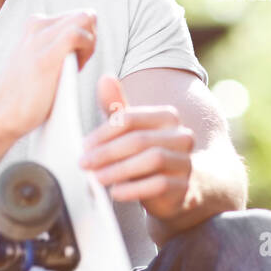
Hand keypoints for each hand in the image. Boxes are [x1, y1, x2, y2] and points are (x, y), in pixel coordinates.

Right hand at [0, 10, 97, 139]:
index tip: (76, 58)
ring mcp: (40, 38)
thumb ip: (59, 45)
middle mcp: (38, 25)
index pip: (80, 17)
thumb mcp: (41, 59)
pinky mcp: (45, 57)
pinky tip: (76, 68)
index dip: (87, 36)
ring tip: (74, 68)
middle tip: (77, 64)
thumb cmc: (25, 94)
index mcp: (37, 25)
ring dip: (90, 44)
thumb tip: (91, 38)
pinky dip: (86, 49)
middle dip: (91, 37)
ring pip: (85, 19)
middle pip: (86, 16)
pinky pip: (78, 34)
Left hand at [78, 75, 195, 221]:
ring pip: (153, 159)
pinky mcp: (186, 186)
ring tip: (97, 178)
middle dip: (107, 152)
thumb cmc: (147, 154)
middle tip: (84, 163)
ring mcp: (186, 161)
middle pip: (139, 140)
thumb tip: (105, 78)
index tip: (84, 146)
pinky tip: (116, 192)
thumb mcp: (131, 132)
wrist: (177, 187)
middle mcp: (182, 136)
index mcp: (167, 117)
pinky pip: (160, 185)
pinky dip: (134, 189)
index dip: (103, 132)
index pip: (130, 118)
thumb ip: (117, 108)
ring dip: (119, 170)